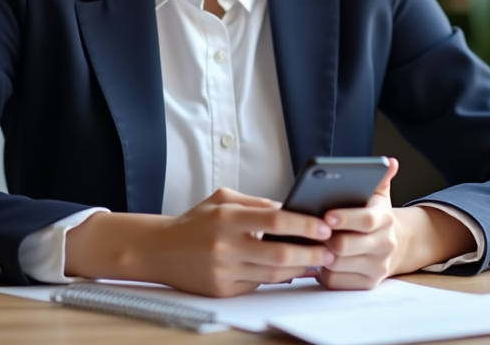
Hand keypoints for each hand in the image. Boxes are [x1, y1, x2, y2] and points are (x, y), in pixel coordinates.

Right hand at [64, 187, 334, 297]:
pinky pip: (258, 285)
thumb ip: (255, 203)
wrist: (159, 250)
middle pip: (279, 253)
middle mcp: (225, 246)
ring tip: (317, 260)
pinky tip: (291, 271)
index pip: (275, 219)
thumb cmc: (194, 222)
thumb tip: (288, 209)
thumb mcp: (222, 199)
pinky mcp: (222, 290)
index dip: (304, 224)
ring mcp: (224, 271)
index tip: (324, 226)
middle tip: (330, 250)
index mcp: (226, 217)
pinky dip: (278, 278)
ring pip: (273, 274)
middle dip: (310, 252)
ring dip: (299, 268)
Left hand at [317, 157, 474, 289]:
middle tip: (311, 231)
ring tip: (312, 243)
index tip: (326, 215)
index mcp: (386, 220)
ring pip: (337, 264)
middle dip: (325, 239)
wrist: (393, 246)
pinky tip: (320, 259)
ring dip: (321, 254)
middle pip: (347, 246)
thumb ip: (379, 178)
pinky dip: (323, 272)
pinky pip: (335, 281)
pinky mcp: (367, 284)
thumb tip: (389, 161)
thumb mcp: (378, 196)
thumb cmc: (375, 217)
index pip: (366, 220)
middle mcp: (385, 245)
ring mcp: (377, 267)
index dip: (344, 218)